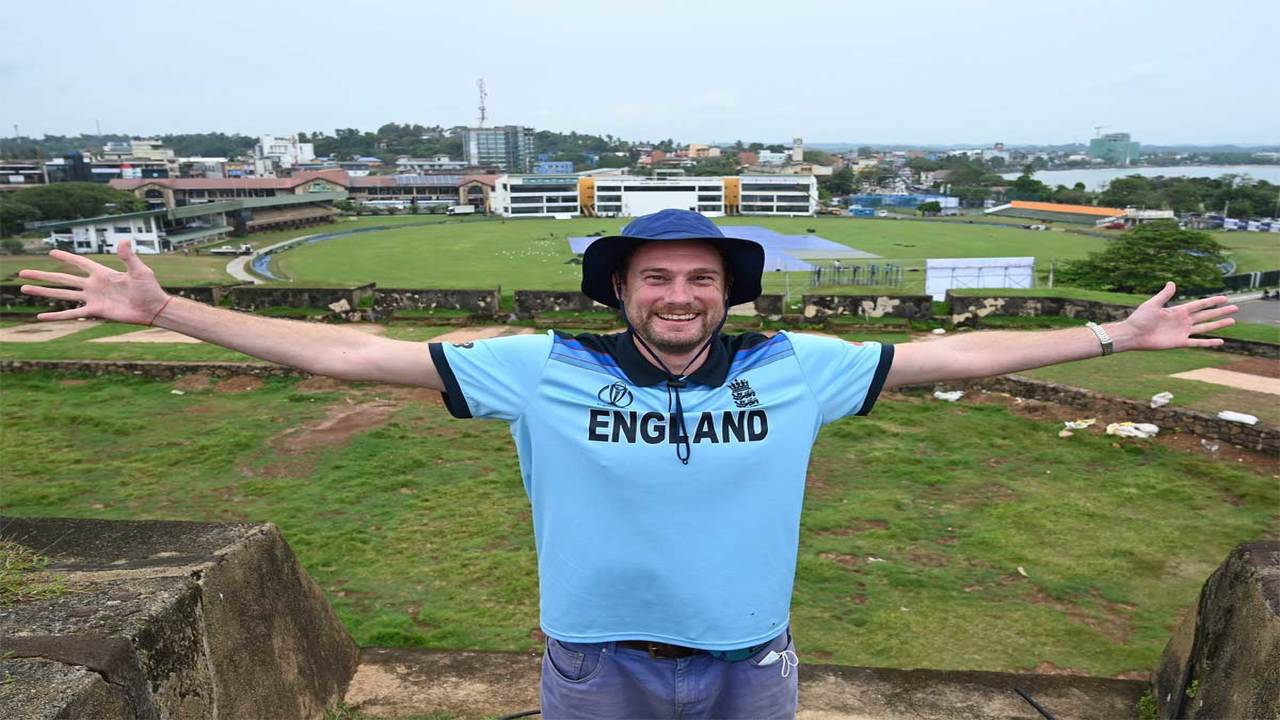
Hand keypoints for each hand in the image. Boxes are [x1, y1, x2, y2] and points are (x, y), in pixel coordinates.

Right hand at [17, 241, 170, 324]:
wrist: (153, 309)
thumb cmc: (150, 288)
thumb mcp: (140, 270)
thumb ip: (129, 257)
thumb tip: (124, 241)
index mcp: (103, 273)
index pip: (80, 263)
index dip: (66, 257)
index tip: (50, 252)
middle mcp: (94, 285)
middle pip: (63, 278)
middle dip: (43, 275)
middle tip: (22, 273)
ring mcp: (93, 299)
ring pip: (62, 294)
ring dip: (43, 292)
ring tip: (24, 289)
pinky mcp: (96, 312)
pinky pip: (72, 314)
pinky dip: (57, 316)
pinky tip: (40, 317)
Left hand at [1114, 282, 1236, 350]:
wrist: (1132, 335)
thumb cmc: (1139, 319)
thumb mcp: (1152, 304)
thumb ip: (1164, 295)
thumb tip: (1172, 283)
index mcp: (1177, 310)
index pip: (1199, 305)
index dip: (1212, 301)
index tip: (1225, 298)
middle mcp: (1183, 321)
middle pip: (1206, 315)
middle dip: (1220, 312)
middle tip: (1235, 308)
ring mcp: (1182, 332)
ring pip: (1205, 328)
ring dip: (1218, 325)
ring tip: (1232, 321)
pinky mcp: (1179, 343)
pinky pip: (1197, 343)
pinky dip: (1209, 342)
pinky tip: (1220, 341)